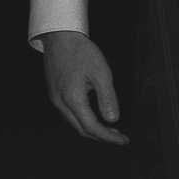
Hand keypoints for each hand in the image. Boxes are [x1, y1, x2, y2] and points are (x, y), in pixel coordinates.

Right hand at [40, 30, 127, 144]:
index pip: (91, 127)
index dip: (108, 137)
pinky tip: (95, 116)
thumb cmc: (82, 52)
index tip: (124, 141)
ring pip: (74, 123)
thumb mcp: (101, 73)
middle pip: (81, 129)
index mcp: (72, 99)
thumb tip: (113, 120)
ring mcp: (55, 99)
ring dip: (93, 129)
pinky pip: (69, 115)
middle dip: (102, 136)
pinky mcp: (54, 93)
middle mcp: (60, 103)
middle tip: (120, 137)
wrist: (60, 37)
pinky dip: (84, 120)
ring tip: (111, 129)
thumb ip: (108, 98)